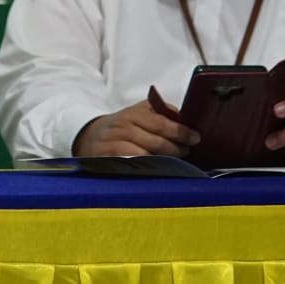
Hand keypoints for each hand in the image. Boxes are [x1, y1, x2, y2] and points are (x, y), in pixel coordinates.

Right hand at [73, 100, 199, 157]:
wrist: (90, 136)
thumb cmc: (122, 126)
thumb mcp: (137, 112)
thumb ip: (159, 113)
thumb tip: (183, 118)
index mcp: (132, 113)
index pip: (161, 123)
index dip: (180, 131)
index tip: (195, 138)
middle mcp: (122, 127)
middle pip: (156, 141)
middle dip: (176, 149)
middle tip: (187, 152)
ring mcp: (113, 144)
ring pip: (145, 156)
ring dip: (165, 161)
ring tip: (177, 163)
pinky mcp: (107, 160)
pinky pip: (132, 166)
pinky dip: (147, 169)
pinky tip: (158, 171)